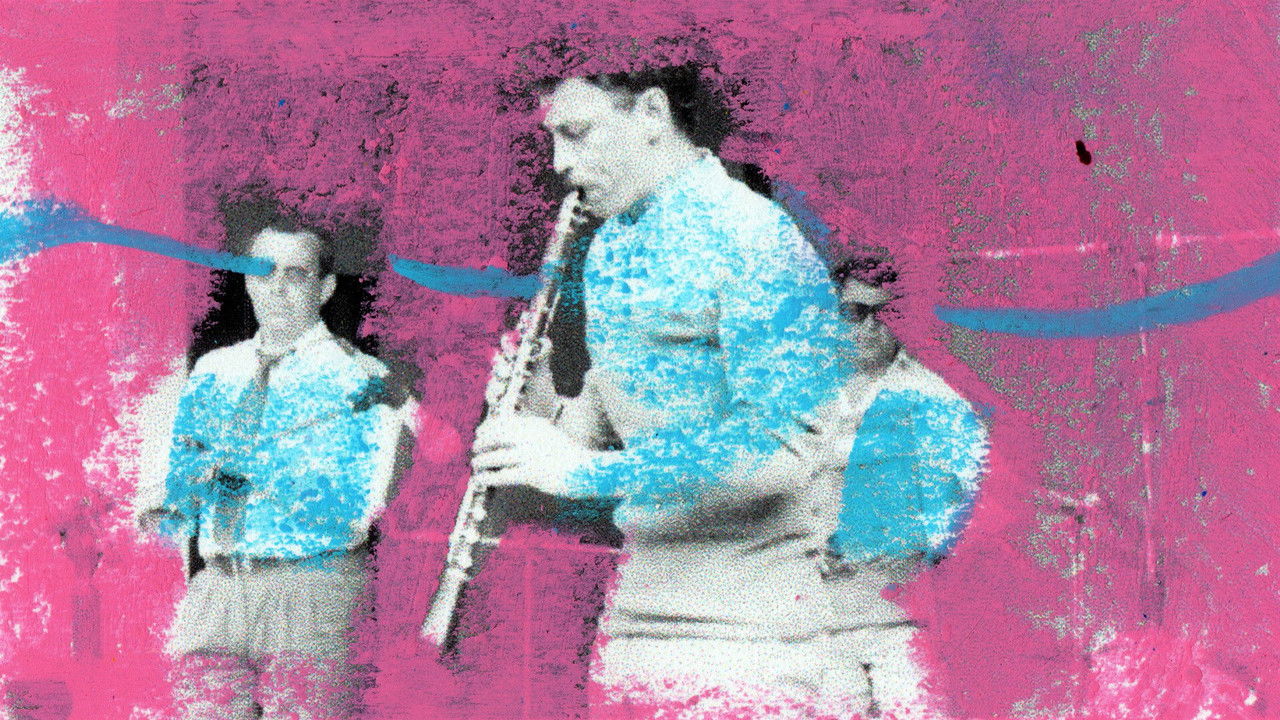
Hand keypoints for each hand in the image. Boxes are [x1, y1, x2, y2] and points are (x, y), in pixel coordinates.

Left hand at [470, 414, 597, 496]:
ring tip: (476, 464)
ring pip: (496, 456)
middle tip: (475, 449)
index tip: (479, 433)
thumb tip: (501, 435)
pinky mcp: (531, 474)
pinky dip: (488, 477)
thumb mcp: (548, 435)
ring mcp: (530, 455)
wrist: (585, 471)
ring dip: (481, 461)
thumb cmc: (566, 455)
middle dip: (482, 443)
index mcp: (535, 425)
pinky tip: (481, 479)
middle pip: (496, 436)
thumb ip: (528, 433)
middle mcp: (531, 437)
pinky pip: (502, 475)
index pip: (503, 422)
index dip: (487, 428)